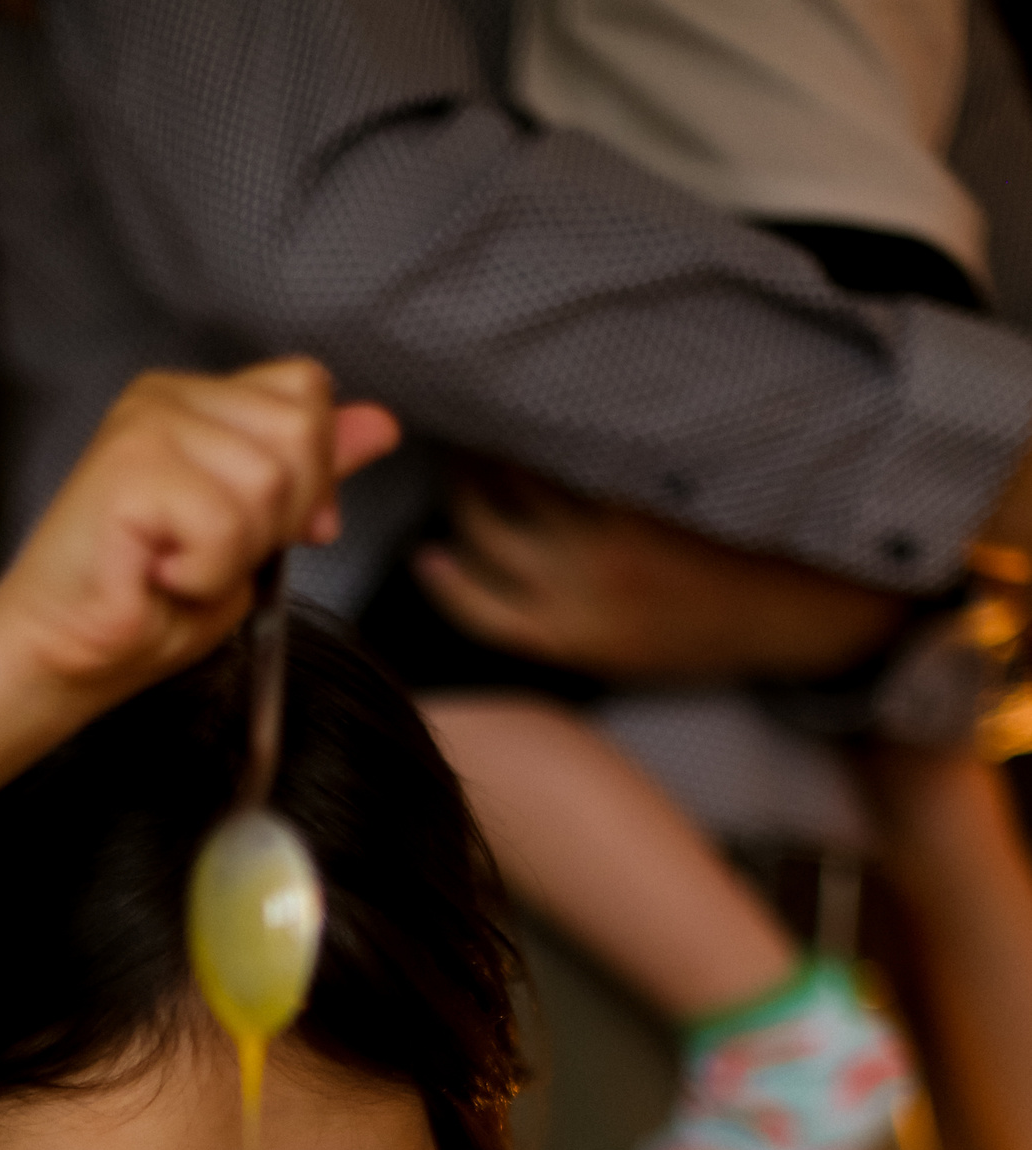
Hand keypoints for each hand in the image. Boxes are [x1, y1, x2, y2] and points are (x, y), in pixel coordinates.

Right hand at [0, 362, 400, 703]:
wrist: (65, 655)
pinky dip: (202, 575)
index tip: (269, 531)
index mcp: (199, 400)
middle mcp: (171, 396)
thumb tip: (381, 425)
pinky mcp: (129, 466)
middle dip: (276, 520)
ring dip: (234, 555)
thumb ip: (311, 476)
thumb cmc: (147, 606)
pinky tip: (156, 576)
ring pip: (267, 483)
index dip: (311, 472)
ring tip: (177, 568)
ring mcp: (147, 424)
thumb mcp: (254, 537)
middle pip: (299, 433)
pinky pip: (223, 525)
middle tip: (206, 555)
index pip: (306, 391)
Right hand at [413, 457, 906, 682]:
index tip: (428, 554)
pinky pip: (572, 451)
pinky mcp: (638, 491)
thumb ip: (569, 632)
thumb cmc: (717, 633)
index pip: (480, 612)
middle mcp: (577, 590)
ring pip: (520, 482)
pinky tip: (551, 409)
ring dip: (497, 448)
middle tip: (458, 459)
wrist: (800, 607)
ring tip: (497, 424)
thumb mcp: (631, 661)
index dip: (445, 582)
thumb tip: (522, 593)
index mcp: (570, 642)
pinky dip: (553, 429)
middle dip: (462, 492)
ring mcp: (606, 535)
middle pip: (485, 532)